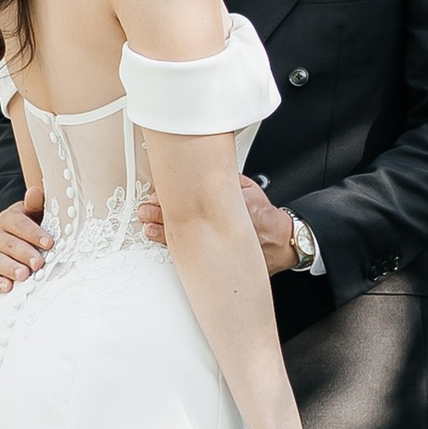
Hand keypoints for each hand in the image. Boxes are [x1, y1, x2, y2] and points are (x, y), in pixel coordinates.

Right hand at [0, 187, 47, 293]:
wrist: (13, 240)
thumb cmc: (30, 228)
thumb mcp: (34, 214)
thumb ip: (35, 205)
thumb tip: (35, 190)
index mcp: (8, 219)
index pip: (20, 224)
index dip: (34, 234)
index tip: (49, 243)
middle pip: (10, 244)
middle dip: (25, 254)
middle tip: (39, 263)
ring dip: (11, 268)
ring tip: (24, 275)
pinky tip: (7, 287)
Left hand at [140, 178, 298, 271]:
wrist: (282, 243)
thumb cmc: (265, 216)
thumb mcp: (249, 189)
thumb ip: (227, 179)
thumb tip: (205, 168)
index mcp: (231, 206)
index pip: (197, 200)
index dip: (174, 198)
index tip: (159, 194)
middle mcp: (225, 228)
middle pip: (187, 221)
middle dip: (163, 215)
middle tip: (146, 210)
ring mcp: (221, 246)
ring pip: (187, 240)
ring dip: (164, 234)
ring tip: (148, 227)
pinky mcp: (219, 260)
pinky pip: (194, 256)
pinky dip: (178, 250)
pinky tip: (164, 246)